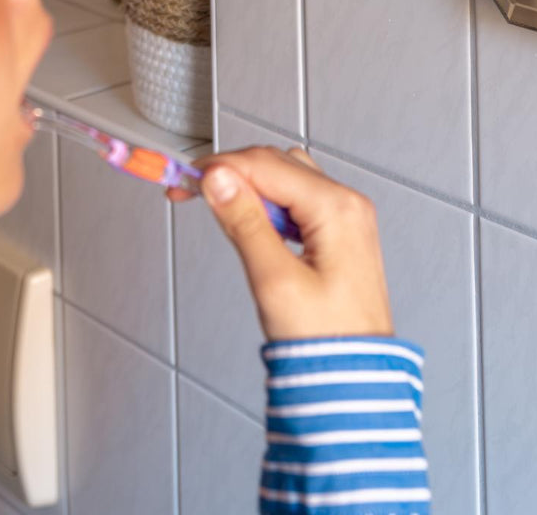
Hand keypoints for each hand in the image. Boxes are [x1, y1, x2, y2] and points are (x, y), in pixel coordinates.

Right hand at [167, 146, 393, 341]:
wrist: (354, 374)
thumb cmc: (324, 338)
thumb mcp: (274, 280)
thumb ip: (244, 223)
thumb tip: (218, 180)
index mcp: (337, 208)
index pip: (266, 164)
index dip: (218, 167)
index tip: (181, 181)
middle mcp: (347, 204)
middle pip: (278, 162)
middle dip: (231, 171)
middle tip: (189, 192)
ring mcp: (346, 217)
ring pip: (288, 177)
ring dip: (250, 186)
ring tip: (217, 210)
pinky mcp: (340, 232)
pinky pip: (299, 200)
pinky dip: (269, 204)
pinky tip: (250, 224)